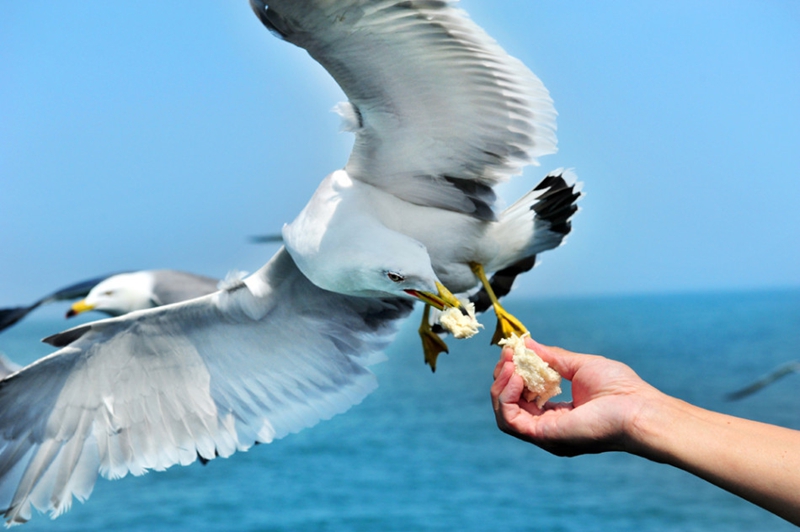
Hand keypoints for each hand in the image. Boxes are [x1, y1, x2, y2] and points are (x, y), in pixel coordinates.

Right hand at [491, 337, 661, 456]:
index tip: (513, 351)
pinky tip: (516, 375)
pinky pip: (510, 419)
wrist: (639, 409)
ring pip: (504, 413)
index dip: (514, 373)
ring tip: (510, 364)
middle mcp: (548, 427)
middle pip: (509, 405)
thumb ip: (551, 358)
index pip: (523, 397)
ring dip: (501, 385)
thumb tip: (526, 343)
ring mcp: (544, 434)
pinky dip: (507, 395)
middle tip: (508, 354)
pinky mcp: (543, 435)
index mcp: (558, 414)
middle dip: (504, 377)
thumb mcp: (579, 365)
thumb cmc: (620, 389)